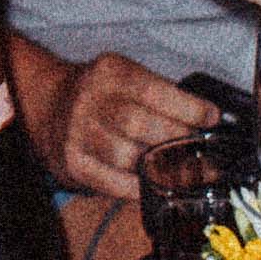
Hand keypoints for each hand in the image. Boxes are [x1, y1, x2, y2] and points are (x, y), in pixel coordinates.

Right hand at [20, 40, 211, 203]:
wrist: (50, 104)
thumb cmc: (103, 94)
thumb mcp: (126, 77)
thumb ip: (162, 95)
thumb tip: (209, 120)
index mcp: (109, 72)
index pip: (152, 90)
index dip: (186, 107)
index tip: (211, 117)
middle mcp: (89, 101)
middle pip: (139, 124)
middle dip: (177, 138)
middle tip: (199, 147)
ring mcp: (77, 134)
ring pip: (127, 157)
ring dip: (163, 165)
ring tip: (185, 168)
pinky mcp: (73, 164)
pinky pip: (114, 183)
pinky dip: (141, 186)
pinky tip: (157, 182)